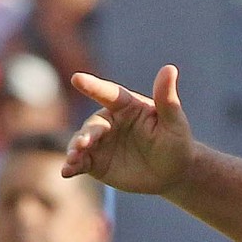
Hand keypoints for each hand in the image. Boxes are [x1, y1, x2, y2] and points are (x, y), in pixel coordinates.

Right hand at [65, 65, 194, 195]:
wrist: (172, 173)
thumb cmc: (176, 142)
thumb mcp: (175, 122)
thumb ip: (167, 99)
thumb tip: (170, 68)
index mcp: (126, 106)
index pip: (108, 94)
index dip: (93, 87)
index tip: (77, 79)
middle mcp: (109, 121)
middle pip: (93, 125)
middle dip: (87, 133)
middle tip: (84, 142)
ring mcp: (100, 142)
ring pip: (82, 142)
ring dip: (75, 149)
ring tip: (73, 158)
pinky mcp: (95, 162)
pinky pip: (80, 162)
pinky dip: (71, 166)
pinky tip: (66, 172)